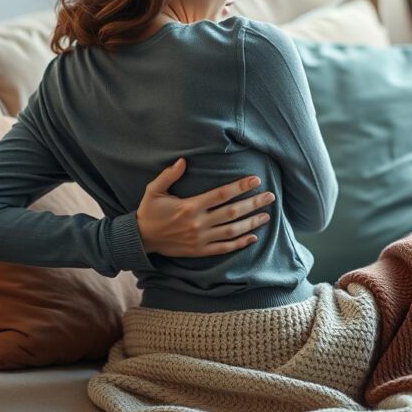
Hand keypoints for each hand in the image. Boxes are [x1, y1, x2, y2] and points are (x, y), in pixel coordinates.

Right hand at [136, 157, 275, 257]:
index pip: (222, 194)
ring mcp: (200, 239)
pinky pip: (224, 248)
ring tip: (266, 216)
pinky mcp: (200, 251)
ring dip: (251, 223)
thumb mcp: (153, 190)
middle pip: (233, 212)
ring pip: (232, 231)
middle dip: (253, 203)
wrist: (141, 239)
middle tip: (270, 196)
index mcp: (190, 206)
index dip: (240, 187)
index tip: (256, 180)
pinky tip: (253, 237)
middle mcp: (198, 223)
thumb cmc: (149, 212)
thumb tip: (183, 160)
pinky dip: (240, 243)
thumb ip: (169, 175)